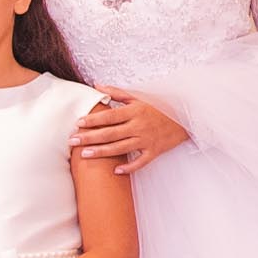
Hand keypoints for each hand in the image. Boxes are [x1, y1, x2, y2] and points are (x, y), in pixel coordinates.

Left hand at [73, 92, 190, 173]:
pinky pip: (140, 162)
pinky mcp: (155, 151)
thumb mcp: (139, 97)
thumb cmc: (159, 107)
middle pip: (110, 133)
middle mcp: (139, 126)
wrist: (185, 117)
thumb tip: (96, 86)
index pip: (110, 116)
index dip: (93, 120)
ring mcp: (147, 140)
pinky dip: (129, 167)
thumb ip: (117, 93)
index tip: (78, 123)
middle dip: (90, 137)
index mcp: (135, 111)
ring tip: (85, 155)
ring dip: (102, 152)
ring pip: (120, 148)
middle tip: (72, 141)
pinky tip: (116, 171)